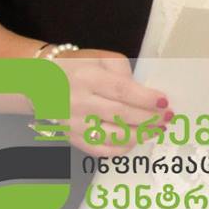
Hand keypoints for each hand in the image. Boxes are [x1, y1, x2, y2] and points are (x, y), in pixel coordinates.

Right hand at [53, 50, 169, 156]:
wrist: (41, 82)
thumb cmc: (79, 67)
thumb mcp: (102, 58)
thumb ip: (123, 72)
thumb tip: (143, 94)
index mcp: (87, 78)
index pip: (121, 91)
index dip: (145, 99)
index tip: (164, 102)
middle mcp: (78, 102)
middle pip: (120, 115)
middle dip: (149, 118)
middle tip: (167, 118)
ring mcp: (73, 123)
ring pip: (111, 135)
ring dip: (139, 135)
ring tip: (157, 130)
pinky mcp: (71, 138)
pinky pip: (98, 149)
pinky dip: (120, 148)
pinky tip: (134, 141)